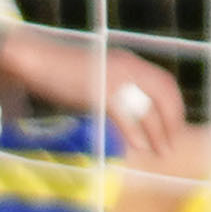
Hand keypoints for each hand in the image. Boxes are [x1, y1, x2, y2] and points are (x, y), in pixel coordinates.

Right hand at [0, 27, 187, 156]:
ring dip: (157, 132)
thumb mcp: (99, 79)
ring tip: (160, 151)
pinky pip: (125, 115)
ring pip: (147, 107)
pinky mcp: (100, 90)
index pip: (165, 82)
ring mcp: (115, 77)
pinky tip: (138, 146)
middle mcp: (128, 66)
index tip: (174, 128)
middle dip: (171, 121)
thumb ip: (117, 92)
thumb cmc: (61, 72)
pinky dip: (134, 133)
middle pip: (164, 94)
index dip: (174, 107)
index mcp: (129, 62)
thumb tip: (132, 114)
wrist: (36, 60)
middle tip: (170, 144)